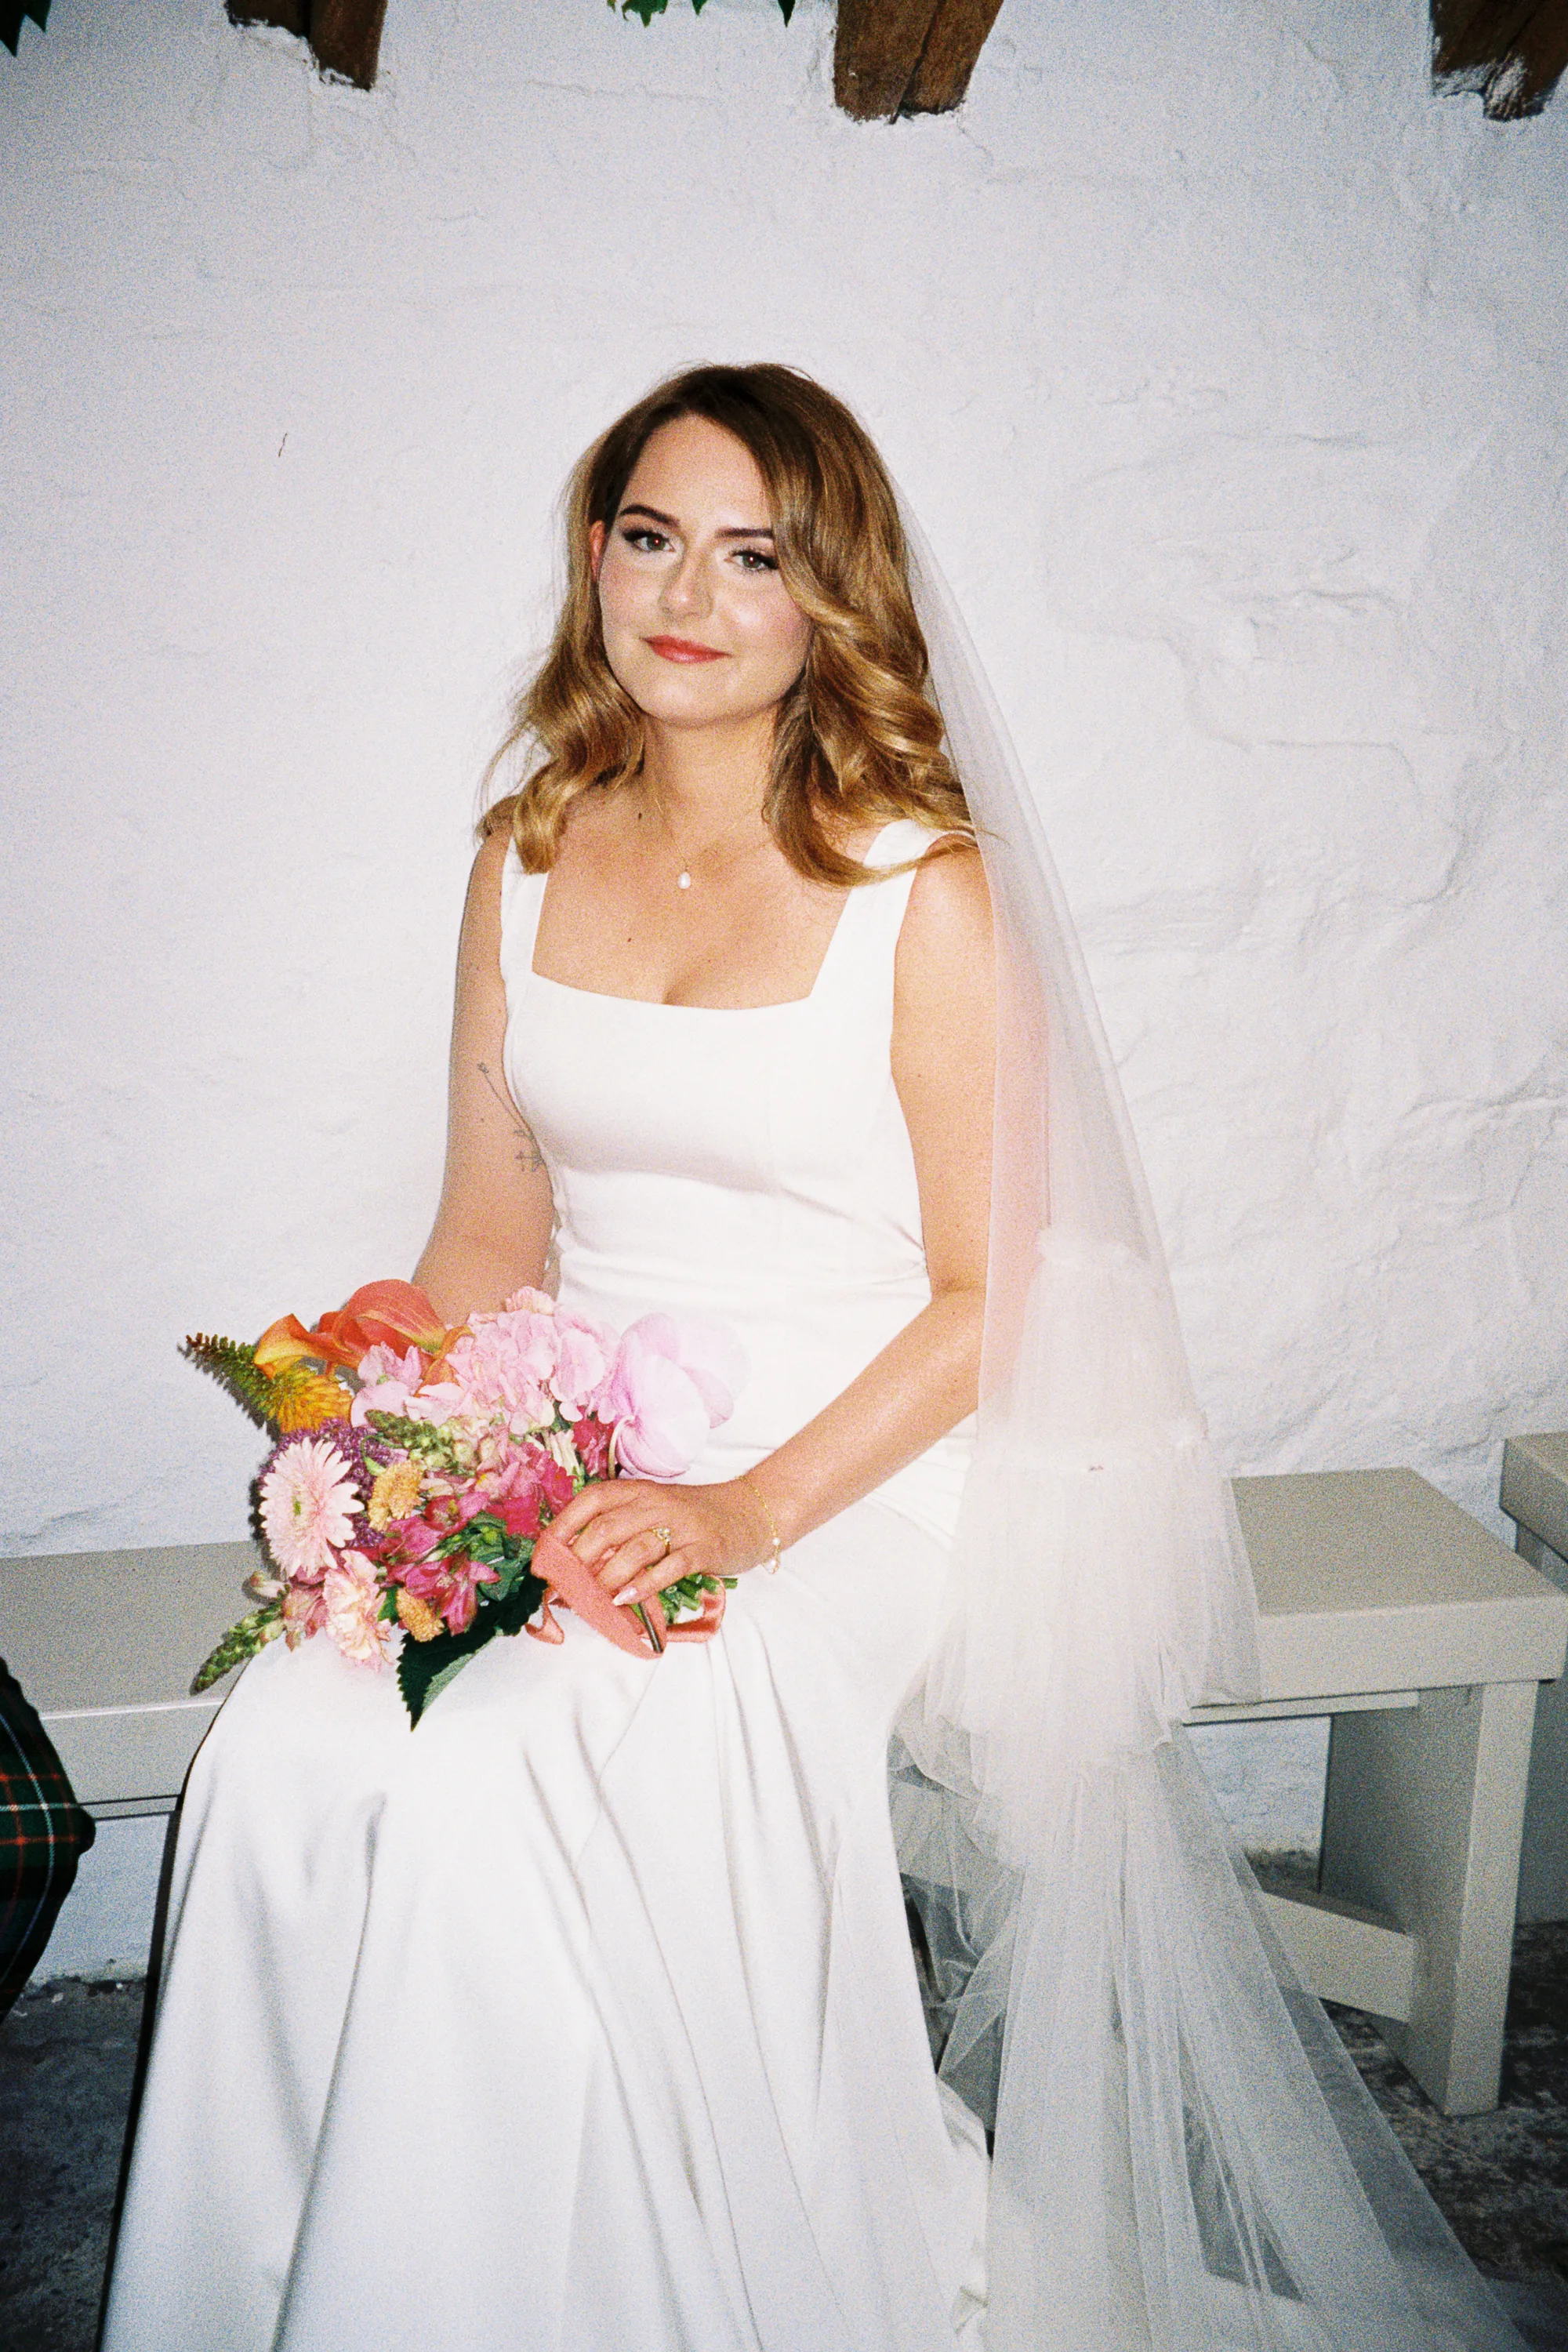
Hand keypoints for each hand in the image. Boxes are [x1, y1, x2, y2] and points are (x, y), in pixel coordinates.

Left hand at [544, 1476, 772, 1609]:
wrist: (751, 1512)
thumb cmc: (697, 1516)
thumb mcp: (656, 1510)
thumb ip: (624, 1528)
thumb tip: (581, 1561)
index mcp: (640, 1492)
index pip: (594, 1499)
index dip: (565, 1524)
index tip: (546, 1552)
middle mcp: (657, 1504)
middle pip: (607, 1527)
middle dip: (580, 1559)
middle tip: (565, 1586)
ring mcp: (681, 1526)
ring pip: (635, 1548)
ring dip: (608, 1575)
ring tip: (593, 1597)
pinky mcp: (703, 1549)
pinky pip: (670, 1566)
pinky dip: (645, 1584)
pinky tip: (627, 1598)